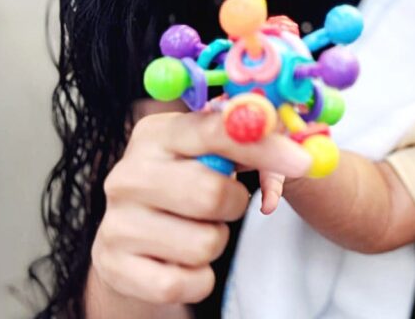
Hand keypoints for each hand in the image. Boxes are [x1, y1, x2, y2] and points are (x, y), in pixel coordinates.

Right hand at [89, 110, 310, 307]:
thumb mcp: (215, 156)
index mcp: (156, 134)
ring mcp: (115, 223)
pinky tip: (184, 261)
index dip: (264, 145)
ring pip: (204, 243)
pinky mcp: (114, 268)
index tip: (301, 161)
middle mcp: (127, 174)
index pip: (217, 131)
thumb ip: (255, 144)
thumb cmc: (187, 186)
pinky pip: (182, 283)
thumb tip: (301, 153)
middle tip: (227, 204)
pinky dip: (198, 279)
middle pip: (212, 194)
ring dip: (216, 242)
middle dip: (235, 204)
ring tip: (197, 229)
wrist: (134, 242)